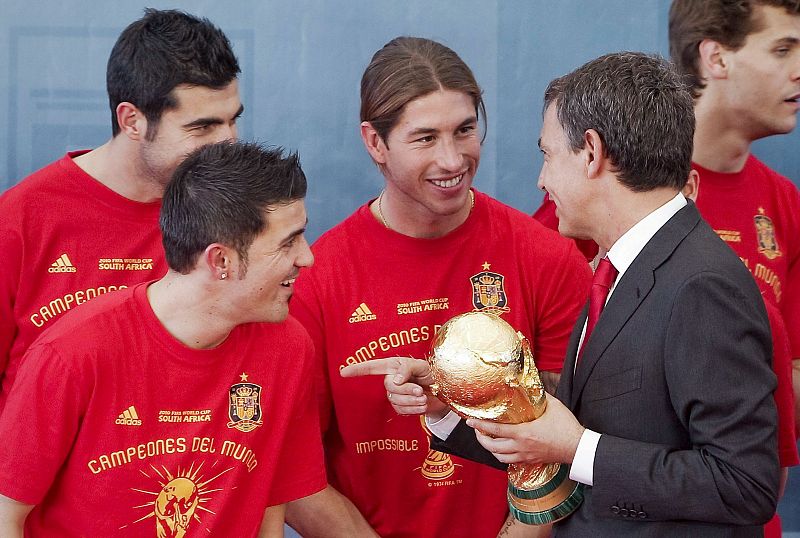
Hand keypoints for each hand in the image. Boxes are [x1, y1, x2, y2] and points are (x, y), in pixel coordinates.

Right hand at [340, 357, 448, 418]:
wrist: (444, 391)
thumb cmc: (433, 373)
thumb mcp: (422, 366)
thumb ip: (406, 369)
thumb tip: (393, 380)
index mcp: (393, 366)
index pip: (372, 367)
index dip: (357, 369)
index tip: (343, 372)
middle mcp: (391, 379)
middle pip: (389, 387)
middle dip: (405, 390)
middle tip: (419, 390)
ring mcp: (395, 395)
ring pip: (395, 400)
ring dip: (411, 400)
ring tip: (423, 397)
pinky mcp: (401, 407)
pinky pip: (401, 410)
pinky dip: (413, 408)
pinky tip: (422, 404)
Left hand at [466, 392, 583, 465]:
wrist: (578, 447)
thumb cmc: (566, 426)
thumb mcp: (552, 405)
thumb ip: (538, 395)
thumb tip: (529, 384)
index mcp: (523, 433)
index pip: (495, 430)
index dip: (480, 426)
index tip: (470, 422)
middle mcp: (521, 447)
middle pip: (492, 448)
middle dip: (481, 439)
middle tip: (477, 430)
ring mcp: (526, 456)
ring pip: (499, 457)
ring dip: (490, 449)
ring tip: (487, 439)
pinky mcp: (531, 461)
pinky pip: (511, 461)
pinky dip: (502, 455)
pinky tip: (503, 448)